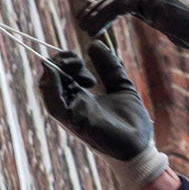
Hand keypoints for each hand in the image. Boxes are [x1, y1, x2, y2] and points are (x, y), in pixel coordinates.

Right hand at [39, 42, 154, 162]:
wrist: (141, 145)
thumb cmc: (132, 122)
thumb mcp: (121, 86)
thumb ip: (109, 66)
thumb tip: (95, 44)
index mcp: (80, 97)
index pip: (60, 74)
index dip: (67, 60)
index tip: (86, 58)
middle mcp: (72, 105)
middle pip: (50, 78)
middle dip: (61, 61)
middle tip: (80, 61)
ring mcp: (71, 114)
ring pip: (47, 89)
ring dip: (56, 70)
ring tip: (76, 66)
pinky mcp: (74, 123)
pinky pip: (54, 104)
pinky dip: (52, 87)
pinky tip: (62, 74)